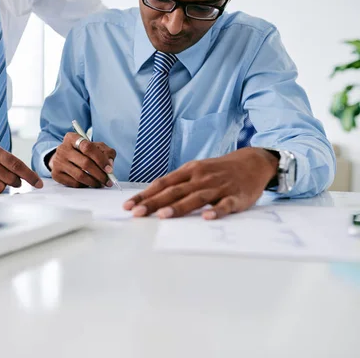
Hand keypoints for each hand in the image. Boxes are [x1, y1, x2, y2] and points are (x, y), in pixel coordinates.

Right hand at [49, 132, 116, 187]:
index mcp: (72, 138)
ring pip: (80, 175)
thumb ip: (106, 152)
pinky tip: (89, 183)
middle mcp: (63, 148)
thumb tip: (110, 164)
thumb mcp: (95, 146)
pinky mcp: (55, 174)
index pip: (88, 147)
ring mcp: (58, 162)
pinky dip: (84, 185)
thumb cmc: (82, 152)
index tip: (109, 169)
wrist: (63, 158)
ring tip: (100, 183)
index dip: (100, 159)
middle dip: (100, 174)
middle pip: (85, 163)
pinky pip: (74, 183)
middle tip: (108, 180)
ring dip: (93, 182)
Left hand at [123, 147, 278, 219]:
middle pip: (174, 191)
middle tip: (137, 213)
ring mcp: (218, 187)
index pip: (162, 184)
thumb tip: (152, 196)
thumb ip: (177, 183)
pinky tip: (207, 218)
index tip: (128, 205)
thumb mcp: (196, 171)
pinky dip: (216, 211)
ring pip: (195, 198)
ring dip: (179, 207)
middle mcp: (200, 178)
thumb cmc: (218, 170)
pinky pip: (225, 205)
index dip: (145, 195)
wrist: (252, 162)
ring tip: (162, 216)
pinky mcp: (236, 197)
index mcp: (189, 171)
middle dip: (154, 202)